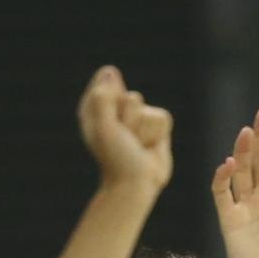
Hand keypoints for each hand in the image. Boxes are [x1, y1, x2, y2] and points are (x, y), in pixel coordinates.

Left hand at [78, 66, 172, 194]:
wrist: (136, 185)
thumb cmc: (116, 159)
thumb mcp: (103, 128)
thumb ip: (103, 98)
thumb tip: (110, 72)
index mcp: (95, 107)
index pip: (107, 80)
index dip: (113, 103)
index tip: (109, 125)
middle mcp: (115, 109)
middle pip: (132, 97)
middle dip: (130, 122)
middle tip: (125, 141)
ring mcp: (137, 116)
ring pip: (148, 109)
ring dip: (143, 132)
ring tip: (136, 146)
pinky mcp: (155, 125)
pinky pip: (163, 117)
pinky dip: (157, 135)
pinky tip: (148, 147)